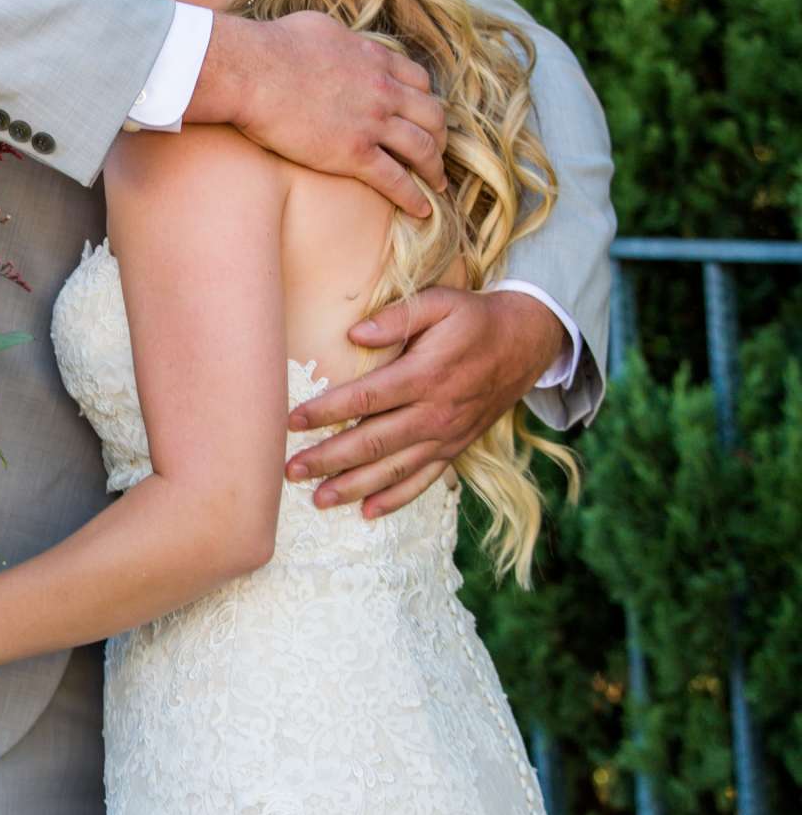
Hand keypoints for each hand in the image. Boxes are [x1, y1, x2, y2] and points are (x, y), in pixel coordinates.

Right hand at [195, 10, 446, 220]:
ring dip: (435, 168)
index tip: (425, 115)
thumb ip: (342, 41)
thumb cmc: (273, 46)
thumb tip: (340, 44)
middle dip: (440, 136)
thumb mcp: (321, 28)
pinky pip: (396, 180)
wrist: (252, 72)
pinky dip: (414, 197)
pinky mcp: (354, 154)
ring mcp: (372, 123)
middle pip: (432, 115)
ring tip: (437, 183)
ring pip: (422, 149)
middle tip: (437, 151)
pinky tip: (421, 209)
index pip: (420, 81)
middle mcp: (384, 90)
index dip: (427, 101)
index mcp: (376, 59)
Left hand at [285, 287, 565, 517]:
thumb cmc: (472, 319)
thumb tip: (354, 334)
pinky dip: (396, 499)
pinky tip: (367, 512)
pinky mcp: (455, 449)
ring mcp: (446, 436)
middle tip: (290, 471)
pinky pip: (424, 480)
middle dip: (329, 459)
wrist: (525, 344)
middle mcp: (434, 413)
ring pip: (394, 469)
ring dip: (354, 487)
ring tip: (318, 499)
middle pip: (373, 443)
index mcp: (425, 375)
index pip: (365, 399)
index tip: (292, 421)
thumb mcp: (439, 303)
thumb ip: (397, 317)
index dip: (326, 412)